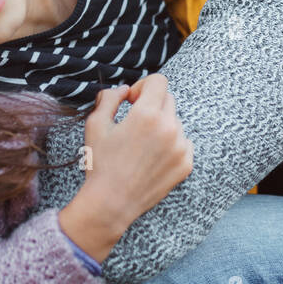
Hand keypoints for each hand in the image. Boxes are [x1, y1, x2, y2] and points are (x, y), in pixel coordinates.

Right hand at [58, 75, 192, 261]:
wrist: (111, 203)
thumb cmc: (100, 163)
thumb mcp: (96, 124)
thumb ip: (110, 98)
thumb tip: (125, 90)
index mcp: (147, 115)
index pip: (159, 81)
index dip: (143, 86)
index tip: (132, 102)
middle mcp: (169, 128)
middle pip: (168, 99)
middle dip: (151, 105)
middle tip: (134, 123)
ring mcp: (181, 147)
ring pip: (176, 121)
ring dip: (161, 125)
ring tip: (142, 145)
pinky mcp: (186, 164)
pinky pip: (184, 142)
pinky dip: (171, 144)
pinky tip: (152, 157)